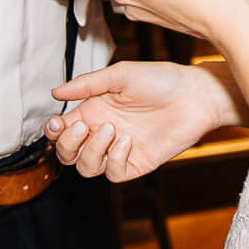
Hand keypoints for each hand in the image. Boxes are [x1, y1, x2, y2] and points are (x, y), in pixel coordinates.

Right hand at [46, 60, 215, 181]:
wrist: (195, 96)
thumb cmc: (161, 80)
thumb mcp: (120, 75)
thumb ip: (87, 85)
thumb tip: (55, 92)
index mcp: (95, 111)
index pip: (62, 130)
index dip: (53, 132)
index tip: (56, 123)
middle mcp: (103, 132)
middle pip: (68, 154)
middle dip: (67, 144)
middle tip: (82, 127)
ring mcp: (119, 150)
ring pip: (87, 167)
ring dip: (91, 151)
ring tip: (111, 130)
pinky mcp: (136, 163)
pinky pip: (113, 173)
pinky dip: (115, 159)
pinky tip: (127, 140)